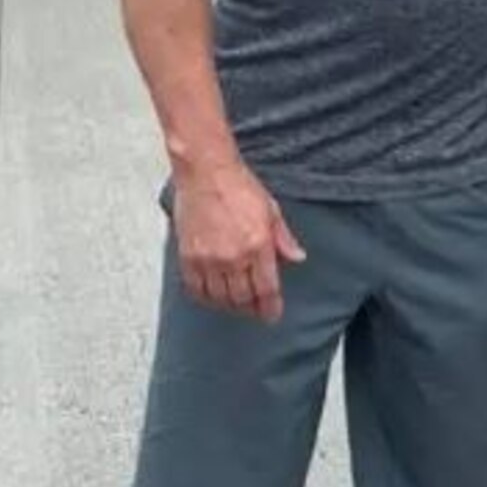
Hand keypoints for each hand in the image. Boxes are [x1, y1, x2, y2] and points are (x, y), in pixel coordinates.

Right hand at [172, 163, 306, 321]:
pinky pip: (197, 290)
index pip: (266, 289)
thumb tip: (297, 257)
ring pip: (220, 298)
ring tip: (237, 303)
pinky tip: (213, 295)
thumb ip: (284, 238)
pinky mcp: (189, 257)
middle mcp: (233, 256)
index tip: (272, 315)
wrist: (206, 172)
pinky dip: (206, 297)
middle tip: (255, 310)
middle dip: (251, 308)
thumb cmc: (238, 186)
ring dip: (230, 305)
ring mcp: (208, 259)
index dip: (270, 308)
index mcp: (258, 245)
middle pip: (243, 298)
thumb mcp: (271, 209)